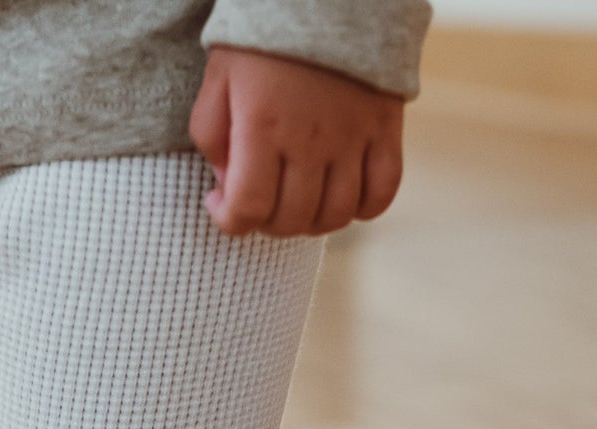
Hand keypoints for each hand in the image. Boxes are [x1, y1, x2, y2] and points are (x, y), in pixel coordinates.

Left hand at [190, 48, 404, 237]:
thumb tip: (227, 187)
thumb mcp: (218, 81)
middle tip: (258, 198)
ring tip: (296, 198)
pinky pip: (381, 194)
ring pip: (335, 216)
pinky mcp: (385, 129)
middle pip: (290, 220)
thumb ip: (212, 138)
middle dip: (265, 222)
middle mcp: (310, 139)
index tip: (220, 202)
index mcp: (263, 126)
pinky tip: (339, 194)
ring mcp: (352, 137)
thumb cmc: (263, 38)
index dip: (228, 221)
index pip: (247, 209)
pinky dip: (361, 208)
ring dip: (309, 221)